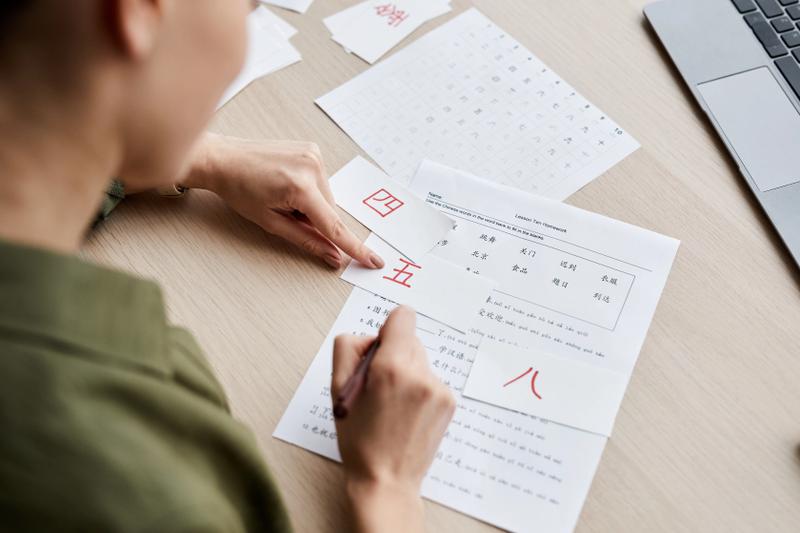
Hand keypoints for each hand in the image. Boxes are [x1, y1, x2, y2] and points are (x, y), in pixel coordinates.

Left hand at [182, 134, 383, 268]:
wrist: (223, 159)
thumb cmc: (239, 190)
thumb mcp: (270, 222)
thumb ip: (307, 240)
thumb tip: (333, 257)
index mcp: (300, 187)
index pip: (334, 226)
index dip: (355, 247)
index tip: (374, 260)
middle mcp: (312, 166)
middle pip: (329, 212)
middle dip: (314, 220)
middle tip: (284, 212)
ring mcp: (314, 154)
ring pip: (326, 198)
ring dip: (312, 205)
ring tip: (282, 195)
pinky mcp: (312, 149)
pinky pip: (321, 182)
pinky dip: (310, 191)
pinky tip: (287, 184)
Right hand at [332, 307, 455, 532]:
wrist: (386, 480)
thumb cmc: (359, 439)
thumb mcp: (337, 389)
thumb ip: (349, 348)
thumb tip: (371, 336)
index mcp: (391, 367)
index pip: (403, 317)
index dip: (387, 330)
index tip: (379, 350)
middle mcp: (420, 373)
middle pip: (409, 340)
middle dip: (393, 356)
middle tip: (377, 387)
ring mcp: (439, 389)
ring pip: (420, 361)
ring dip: (406, 374)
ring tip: (392, 406)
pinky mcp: (449, 402)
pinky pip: (431, 380)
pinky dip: (419, 391)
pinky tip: (407, 415)